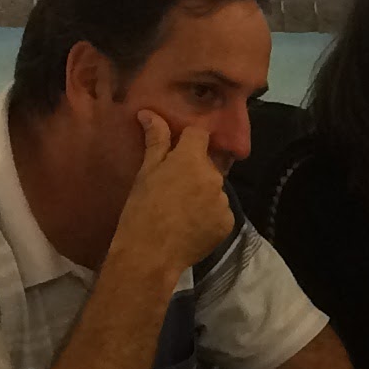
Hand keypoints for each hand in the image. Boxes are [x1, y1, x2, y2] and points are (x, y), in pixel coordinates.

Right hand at [115, 110, 233, 269]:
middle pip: (207, 163)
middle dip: (194, 170)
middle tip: (172, 188)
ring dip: (203, 194)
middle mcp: (214, 176)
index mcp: (192, 159)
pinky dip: (209, 216)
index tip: (175, 153)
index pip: (199, 134)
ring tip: (181, 210)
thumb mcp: (146, 172)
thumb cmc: (141, 210)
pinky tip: (191, 226)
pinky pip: (220, 211)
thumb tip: (149, 113)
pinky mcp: (228, 223)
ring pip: (214, 189)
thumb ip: (155, 140)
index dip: (187, 141)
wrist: (149, 254)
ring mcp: (223, 200)